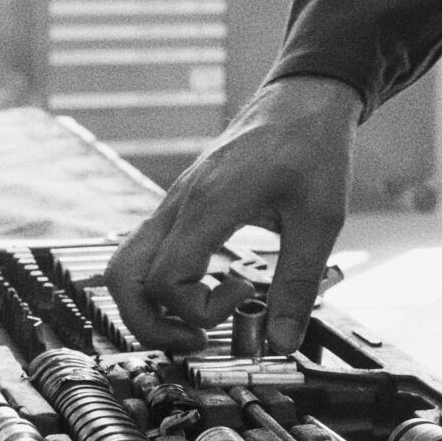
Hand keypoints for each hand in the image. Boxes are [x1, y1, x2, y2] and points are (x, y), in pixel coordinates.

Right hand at [105, 75, 359, 353]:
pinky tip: (205, 288)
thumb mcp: (320, 219)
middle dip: (149, 324)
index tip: (243, 296)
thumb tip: (282, 341)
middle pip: (121, 278)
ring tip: (193, 324)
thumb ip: (297, 283)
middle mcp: (179, 204)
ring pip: (124, 265)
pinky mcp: (181, 205)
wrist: (303, 99)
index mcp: (207, 203)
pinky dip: (162, 283)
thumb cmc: (311, 146)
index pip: (165, 279)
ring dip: (148, 306)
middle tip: (195, 340)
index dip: (199, 308)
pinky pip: (148, 251)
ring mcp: (174, 204)